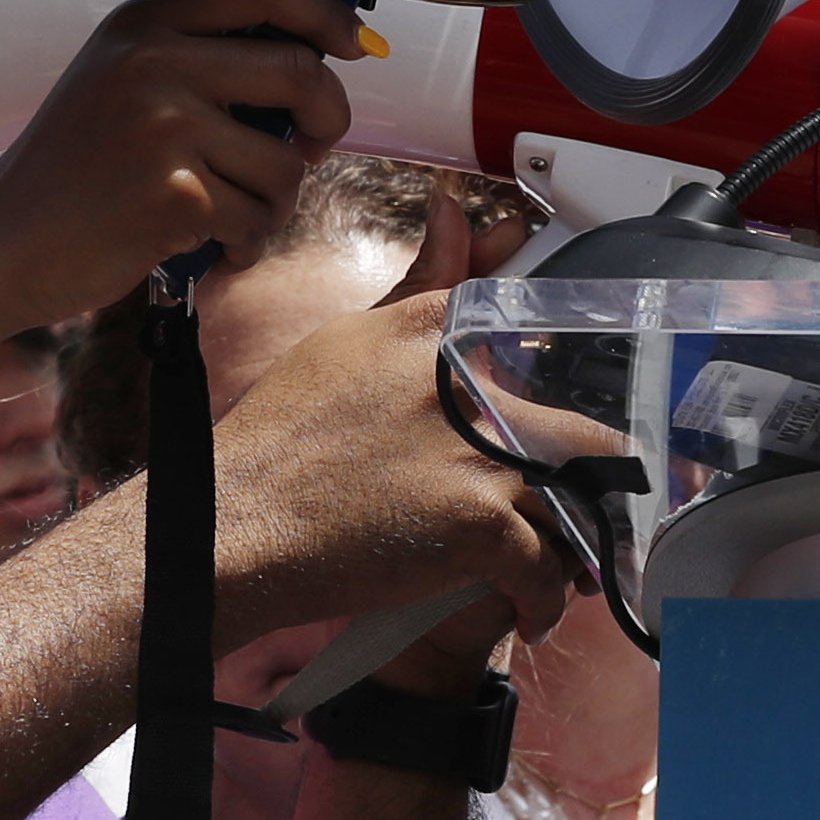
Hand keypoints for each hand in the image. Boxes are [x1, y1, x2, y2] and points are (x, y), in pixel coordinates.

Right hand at [0, 0, 362, 326]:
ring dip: (275, 201)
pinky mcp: (176, 194)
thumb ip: (193, 56)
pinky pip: (258, 218)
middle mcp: (153, 63)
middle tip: (312, 148)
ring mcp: (164, 127)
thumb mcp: (116, 81)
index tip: (347, 43)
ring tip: (230, 214)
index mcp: (141, 25)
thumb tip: (312, 56)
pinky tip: (208, 246)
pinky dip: (246, 243)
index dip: (322, 8)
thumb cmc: (69, 174)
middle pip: (300, 70)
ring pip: (287, 160)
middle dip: (329, 118)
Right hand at [207, 290, 575, 669]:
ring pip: (572, 503)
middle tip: (577, 516)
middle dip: (587, 484)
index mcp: (435, 330)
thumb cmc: (278, 441)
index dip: (564, 391)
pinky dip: (542, 600)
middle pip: (578, 431)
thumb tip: (459, 209)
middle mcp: (468, 384)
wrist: (232, 526)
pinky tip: (528, 610)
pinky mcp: (479, 525)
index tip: (569, 431)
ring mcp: (479, 455)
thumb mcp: (345, 342)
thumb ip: (419, 284)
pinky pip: (546, 569)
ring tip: (551, 569)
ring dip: (568, 546)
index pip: (540, 341)